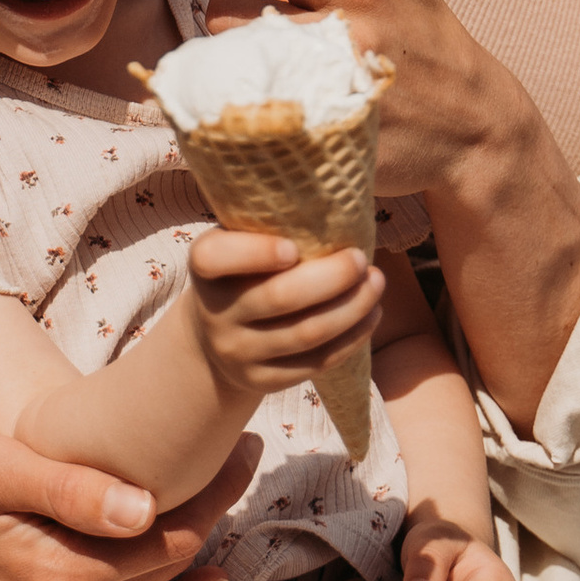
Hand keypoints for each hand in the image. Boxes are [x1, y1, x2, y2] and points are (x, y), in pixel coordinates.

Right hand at [0, 340, 261, 580]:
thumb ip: (65, 488)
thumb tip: (144, 507)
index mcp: (56, 580)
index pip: (168, 541)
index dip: (214, 492)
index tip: (243, 442)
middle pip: (164, 571)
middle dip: (211, 513)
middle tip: (244, 453)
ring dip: (187, 552)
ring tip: (223, 494)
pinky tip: (185, 571)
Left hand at [126, 0, 550, 204]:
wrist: (472, 129)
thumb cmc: (422, 28)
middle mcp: (336, 33)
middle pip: (226, 15)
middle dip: (238, 21)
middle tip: (285, 32)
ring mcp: (323, 95)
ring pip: (228, 67)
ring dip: (243, 65)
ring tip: (293, 70)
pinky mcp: (313, 146)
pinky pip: (238, 122)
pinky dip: (246, 112)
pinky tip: (283, 112)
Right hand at [187, 227, 383, 406]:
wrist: (215, 334)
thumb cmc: (245, 270)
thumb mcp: (240, 241)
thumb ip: (270, 225)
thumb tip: (339, 200)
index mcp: (204, 266)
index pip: (215, 258)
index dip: (256, 252)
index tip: (293, 247)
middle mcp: (214, 312)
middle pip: (279, 297)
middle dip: (331, 277)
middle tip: (360, 259)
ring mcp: (237, 352)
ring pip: (306, 333)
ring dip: (352, 307)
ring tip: (376, 283)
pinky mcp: (262, 380)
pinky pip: (315, 362)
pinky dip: (351, 337)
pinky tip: (371, 315)